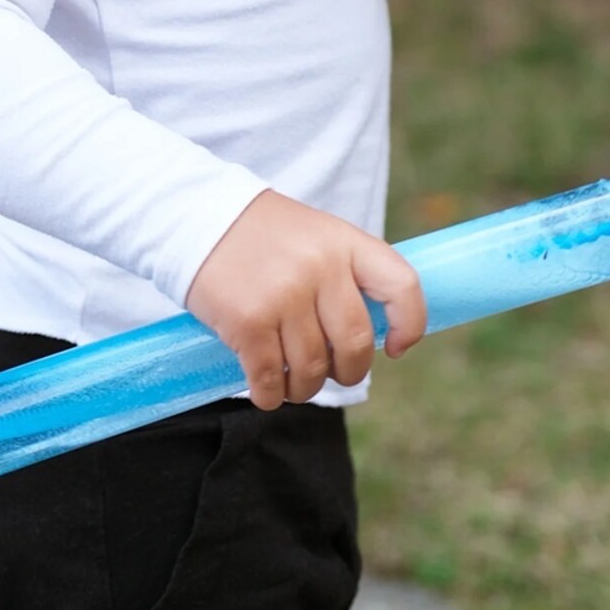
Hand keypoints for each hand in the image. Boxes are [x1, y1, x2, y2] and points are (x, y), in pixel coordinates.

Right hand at [184, 189, 426, 410]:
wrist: (199, 215)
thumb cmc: (263, 234)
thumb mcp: (317, 236)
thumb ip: (346, 275)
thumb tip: (373, 336)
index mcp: (344, 242)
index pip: (402, 286)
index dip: (409, 325)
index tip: (394, 347)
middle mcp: (320, 267)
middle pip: (355, 345)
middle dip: (348, 371)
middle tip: (330, 371)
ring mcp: (284, 295)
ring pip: (313, 370)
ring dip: (304, 387)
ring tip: (292, 380)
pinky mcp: (248, 322)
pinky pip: (272, 380)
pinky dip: (271, 395)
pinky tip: (266, 389)